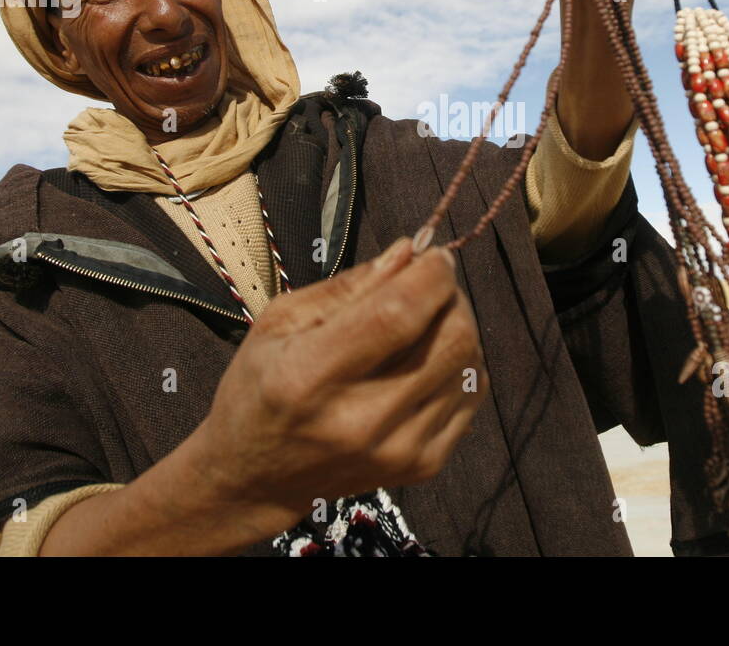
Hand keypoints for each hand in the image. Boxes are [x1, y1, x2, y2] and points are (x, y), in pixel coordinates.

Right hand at [198, 236, 486, 531]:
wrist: (257, 478)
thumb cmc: (261, 387)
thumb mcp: (281, 322)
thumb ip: (350, 286)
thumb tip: (410, 251)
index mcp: (308, 377)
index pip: (397, 314)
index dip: (430, 275)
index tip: (432, 254)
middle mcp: (359, 422)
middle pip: (451, 340)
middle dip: (450, 297)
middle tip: (428, 286)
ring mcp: (397, 451)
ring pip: (470, 366)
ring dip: (457, 328)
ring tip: (425, 323)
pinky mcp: (423, 466)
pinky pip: (471, 396)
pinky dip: (460, 366)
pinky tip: (428, 360)